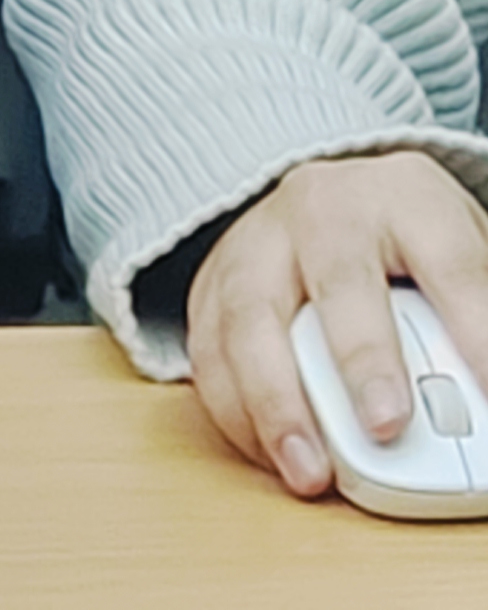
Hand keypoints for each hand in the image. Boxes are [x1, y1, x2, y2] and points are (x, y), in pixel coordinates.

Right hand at [185, 150, 487, 496]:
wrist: (328, 199)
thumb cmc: (410, 241)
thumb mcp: (462, 256)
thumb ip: (479, 312)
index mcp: (407, 198)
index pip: (451, 264)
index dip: (474, 328)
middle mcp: (325, 209)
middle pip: (340, 281)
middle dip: (362, 360)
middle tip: (387, 427)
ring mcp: (257, 240)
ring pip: (251, 317)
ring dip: (276, 403)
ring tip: (310, 471)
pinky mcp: (210, 280)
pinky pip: (209, 347)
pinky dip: (234, 409)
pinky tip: (270, 453)